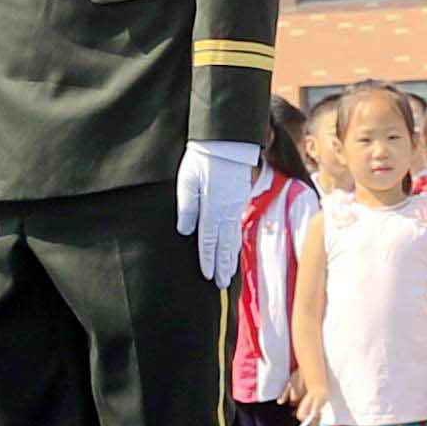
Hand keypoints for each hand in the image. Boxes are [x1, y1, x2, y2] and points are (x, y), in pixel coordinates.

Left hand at [176, 135, 258, 283]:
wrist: (227, 140)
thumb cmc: (203, 158)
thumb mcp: (187, 180)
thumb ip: (187, 207)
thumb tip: (186, 231)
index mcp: (213, 208)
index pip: (209, 241)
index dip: (207, 260)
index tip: (206, 276)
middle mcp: (228, 211)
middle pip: (225, 245)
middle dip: (222, 267)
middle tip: (221, 285)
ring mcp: (236, 205)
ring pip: (234, 238)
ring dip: (231, 258)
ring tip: (229, 274)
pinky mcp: (240, 199)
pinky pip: (238, 228)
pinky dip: (235, 243)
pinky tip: (233, 249)